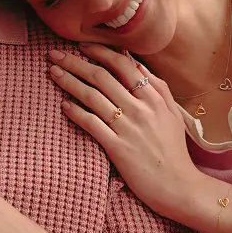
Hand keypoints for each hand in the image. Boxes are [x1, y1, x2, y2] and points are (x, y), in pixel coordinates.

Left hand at [48, 43, 199, 218]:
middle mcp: (141, 109)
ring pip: (92, 97)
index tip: (82, 47)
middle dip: (75, 62)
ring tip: (53, 73)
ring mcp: (128, 128)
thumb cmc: (174, 150)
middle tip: (55, 54)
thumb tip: (138, 65)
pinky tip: (63, 105)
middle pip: (102, 77)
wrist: (178, 185)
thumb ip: (158, 88)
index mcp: (154, 97)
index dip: (100, 52)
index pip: (123, 65)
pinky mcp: (118, 148)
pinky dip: (76, 112)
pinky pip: (91, 124)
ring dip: (69, 82)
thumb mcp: (173, 114)